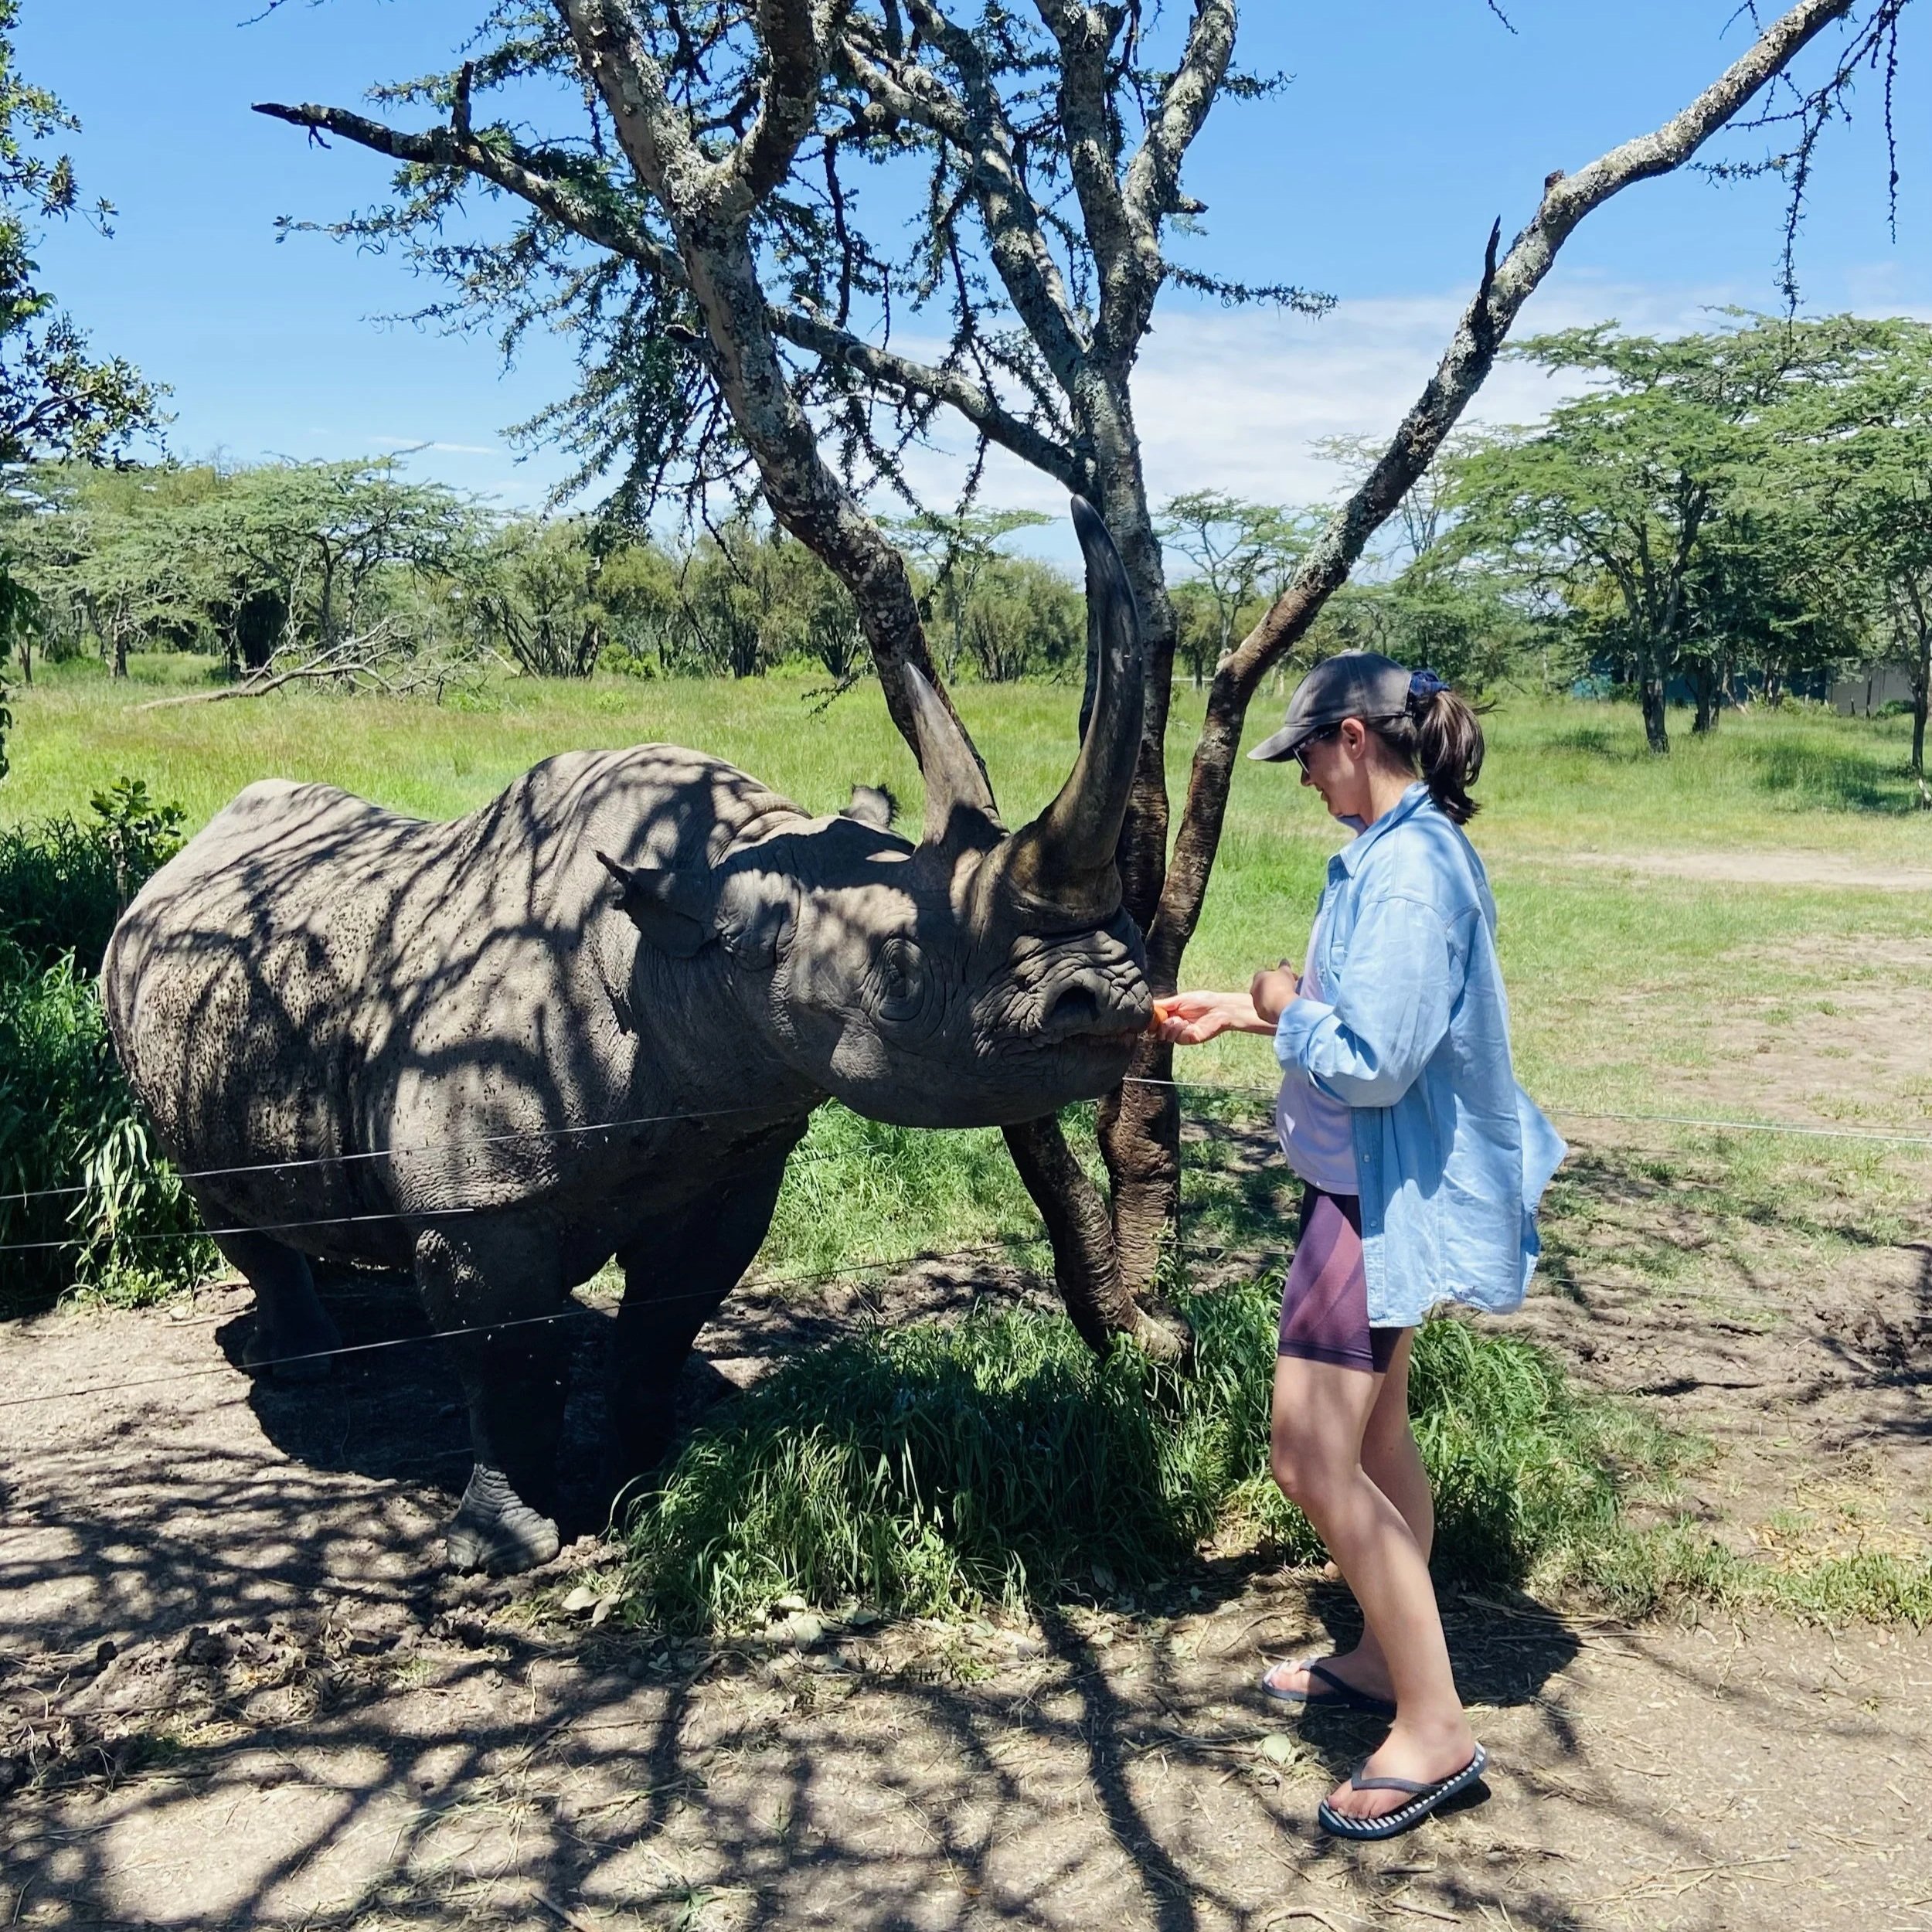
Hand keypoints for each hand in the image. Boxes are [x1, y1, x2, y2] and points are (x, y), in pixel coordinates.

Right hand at [1156, 989, 1270, 1044]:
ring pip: (1164, 1036)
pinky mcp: (1187, 1039)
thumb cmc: (1202, 1001)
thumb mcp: (1179, 999)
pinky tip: (1185, 1024)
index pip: (1154, 1021)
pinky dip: (1177, 1030)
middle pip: (1156, 1031)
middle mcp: (1174, 1025)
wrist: (1218, 1009)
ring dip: (1169, 1027)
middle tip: (1167, 1018)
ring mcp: (1180, 1033)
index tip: (1151, 1016)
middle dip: (1157, 1025)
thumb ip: (1163, 1004)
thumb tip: (1149, 1005)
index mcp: (1171, 1014)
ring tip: (1180, 1020)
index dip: (1151, 1021)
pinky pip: (1175, 1038)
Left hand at [1249, 961, 1299, 1026]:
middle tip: (1289, 988)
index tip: (1289, 977)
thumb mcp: (1285, 972)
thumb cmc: (1282, 985)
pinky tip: (1284, 1008)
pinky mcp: (1261, 1014)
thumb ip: (1284, 966)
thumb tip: (1284, 960)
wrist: (1281, 1006)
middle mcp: (1253, 990)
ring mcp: (1256, 1003)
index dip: (1279, 975)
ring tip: (1287, 999)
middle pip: (1266, 987)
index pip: (1267, 973)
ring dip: (1275, 998)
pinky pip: (1269, 1010)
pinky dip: (1275, 1008)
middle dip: (1276, 987)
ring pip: (1267, 999)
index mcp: (1258, 977)